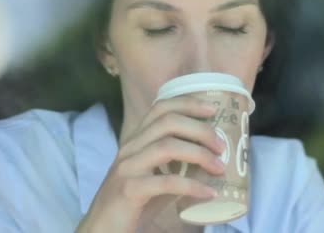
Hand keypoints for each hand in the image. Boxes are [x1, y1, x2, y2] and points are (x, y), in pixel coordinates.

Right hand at [76, 96, 225, 232]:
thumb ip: (176, 166)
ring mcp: (128, 168)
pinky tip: (209, 192)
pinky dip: (192, 186)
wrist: (101, 228)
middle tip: (222, 145)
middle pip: (167, 122)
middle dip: (200, 129)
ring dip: (199, 154)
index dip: (187, 103)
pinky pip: (166, 182)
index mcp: (136, 141)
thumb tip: (213, 161)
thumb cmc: (132, 203)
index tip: (213, 109)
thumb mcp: (154, 177)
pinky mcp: (130, 190)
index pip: (160, 108)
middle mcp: (130, 148)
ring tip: (219, 167)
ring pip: (167, 147)